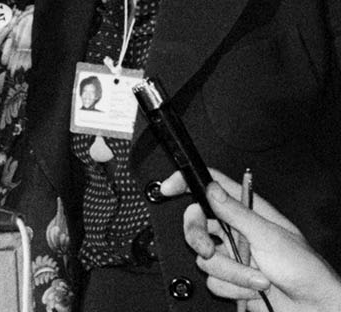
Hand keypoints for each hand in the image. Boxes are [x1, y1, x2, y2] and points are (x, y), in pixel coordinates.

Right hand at [162, 169, 340, 311]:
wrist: (312, 308)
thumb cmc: (304, 269)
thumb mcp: (270, 236)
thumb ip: (237, 212)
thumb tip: (211, 188)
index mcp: (248, 212)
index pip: (211, 186)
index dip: (186, 182)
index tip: (169, 188)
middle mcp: (237, 232)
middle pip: (196, 223)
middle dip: (200, 239)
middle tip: (212, 249)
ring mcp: (233, 256)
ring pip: (204, 257)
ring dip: (231, 273)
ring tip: (257, 277)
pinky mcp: (230, 280)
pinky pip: (212, 281)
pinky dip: (233, 288)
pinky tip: (253, 288)